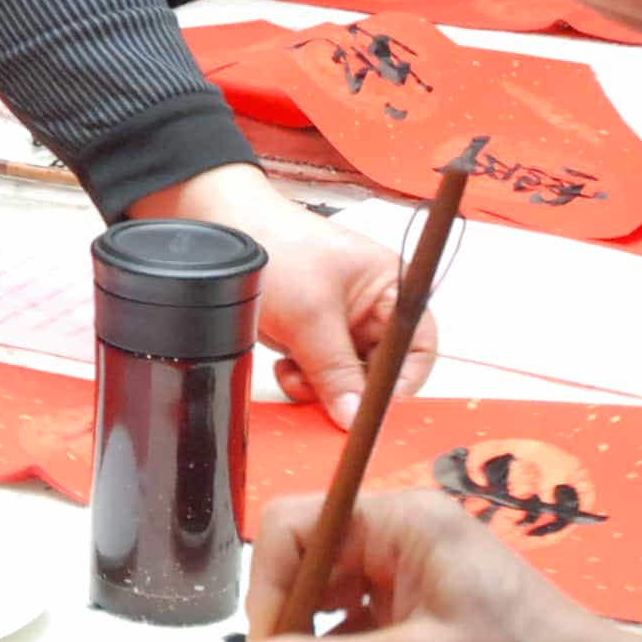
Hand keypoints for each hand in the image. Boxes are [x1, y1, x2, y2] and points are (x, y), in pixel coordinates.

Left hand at [131, 163, 436, 426]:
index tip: (371, 408)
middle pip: (381, 370)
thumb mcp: (310, 315)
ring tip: (294, 372)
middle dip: (352, 388)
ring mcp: (340, 322)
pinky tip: (284, 366)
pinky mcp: (311, 334)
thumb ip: (335, 370)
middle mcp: (372, 308)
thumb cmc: (275, 245)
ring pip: (347, 377)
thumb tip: (355, 414)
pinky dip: (304, 378)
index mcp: (392, 289)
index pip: (418, 350)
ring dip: (321, 386)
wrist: (222, 227)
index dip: (401, 383)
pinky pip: (320, 373)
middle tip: (324, 396)